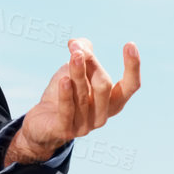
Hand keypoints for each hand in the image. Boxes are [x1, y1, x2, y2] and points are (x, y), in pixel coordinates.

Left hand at [6, 38, 140, 165]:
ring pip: (83, 95)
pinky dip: (66, 94)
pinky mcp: (66, 130)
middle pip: (103, 86)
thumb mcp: (73, 71)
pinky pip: (67, 111)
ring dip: (78, 73)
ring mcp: (85, 125)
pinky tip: (64, 80)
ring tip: (73, 54)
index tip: (130, 44)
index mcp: (112, 102)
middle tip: (77, 50)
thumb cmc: (63, 94)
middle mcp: (102, 115)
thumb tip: (78, 42)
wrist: (41, 123)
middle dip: (92, 65)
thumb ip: (82, 54)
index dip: (133, 67)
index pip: (130, 86)